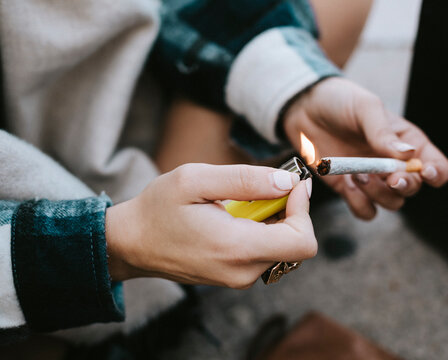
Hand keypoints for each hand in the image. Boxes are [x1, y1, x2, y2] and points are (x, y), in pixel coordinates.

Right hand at [105, 164, 314, 288]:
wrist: (131, 244)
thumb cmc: (158, 209)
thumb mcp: (195, 180)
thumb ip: (245, 180)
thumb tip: (287, 182)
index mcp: (236, 249)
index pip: (302, 241)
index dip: (305, 209)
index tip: (292, 184)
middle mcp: (242, 272)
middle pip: (296, 245)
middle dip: (290, 211)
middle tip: (267, 186)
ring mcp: (238, 279)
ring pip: (283, 249)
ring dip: (276, 220)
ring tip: (245, 201)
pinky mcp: (234, 277)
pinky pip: (265, 253)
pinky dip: (263, 231)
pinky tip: (238, 216)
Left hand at [283, 77, 447, 219]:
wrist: (304, 108)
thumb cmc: (340, 101)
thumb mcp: (365, 108)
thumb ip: (384, 133)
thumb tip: (409, 155)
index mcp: (407, 142)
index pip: (437, 166)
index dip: (436, 173)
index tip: (423, 171)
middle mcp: (393, 164)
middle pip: (413, 189)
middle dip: (403, 186)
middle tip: (389, 177)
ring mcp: (372, 179)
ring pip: (391, 203)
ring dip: (378, 194)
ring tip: (358, 174)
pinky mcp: (349, 189)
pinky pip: (365, 211)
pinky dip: (359, 204)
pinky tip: (347, 185)